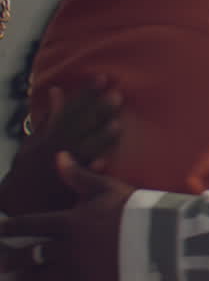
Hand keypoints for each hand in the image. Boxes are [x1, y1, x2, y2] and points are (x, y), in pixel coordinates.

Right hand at [0, 79, 121, 214]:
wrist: (19, 203)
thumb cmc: (28, 168)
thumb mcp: (33, 140)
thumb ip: (49, 116)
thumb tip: (57, 90)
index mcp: (49, 135)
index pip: (71, 108)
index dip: (87, 93)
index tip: (103, 77)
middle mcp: (56, 149)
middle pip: (80, 126)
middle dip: (98, 110)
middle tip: (118, 94)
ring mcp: (63, 168)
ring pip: (83, 149)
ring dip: (99, 137)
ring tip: (118, 124)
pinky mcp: (69, 187)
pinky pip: (81, 178)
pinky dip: (89, 169)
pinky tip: (104, 162)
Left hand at [0, 152, 135, 280]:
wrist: (160, 238)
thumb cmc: (134, 208)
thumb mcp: (107, 188)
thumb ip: (79, 176)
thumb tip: (58, 156)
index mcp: (68, 222)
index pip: (30, 225)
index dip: (10, 227)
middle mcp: (68, 248)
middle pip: (30, 255)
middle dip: (11, 259)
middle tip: (0, 263)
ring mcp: (80, 269)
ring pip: (43, 278)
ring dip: (26, 279)